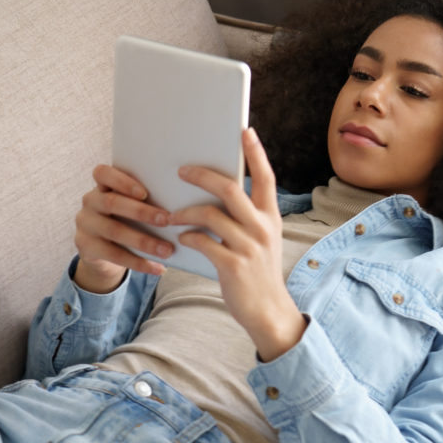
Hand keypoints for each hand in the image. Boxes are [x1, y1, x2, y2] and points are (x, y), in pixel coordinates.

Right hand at [73, 164, 173, 292]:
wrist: (103, 250)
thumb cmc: (126, 220)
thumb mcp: (130, 206)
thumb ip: (145, 200)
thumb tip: (183, 204)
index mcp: (102, 185)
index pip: (102, 173)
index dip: (122, 181)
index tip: (145, 193)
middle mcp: (90, 201)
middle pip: (112, 203)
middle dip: (141, 212)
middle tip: (167, 220)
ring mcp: (85, 224)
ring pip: (114, 231)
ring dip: (144, 241)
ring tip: (167, 250)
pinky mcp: (85, 246)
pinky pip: (114, 255)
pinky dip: (139, 262)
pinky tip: (158, 268)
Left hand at [169, 128, 305, 360]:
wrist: (268, 311)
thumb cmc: (258, 272)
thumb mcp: (262, 240)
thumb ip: (247, 217)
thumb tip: (216, 194)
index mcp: (271, 217)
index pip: (266, 177)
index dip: (256, 153)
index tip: (244, 131)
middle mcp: (263, 227)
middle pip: (230, 188)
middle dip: (202, 175)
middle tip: (181, 171)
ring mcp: (249, 246)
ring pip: (210, 214)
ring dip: (185, 211)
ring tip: (171, 214)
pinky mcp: (232, 265)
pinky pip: (203, 241)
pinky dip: (189, 236)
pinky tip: (182, 238)